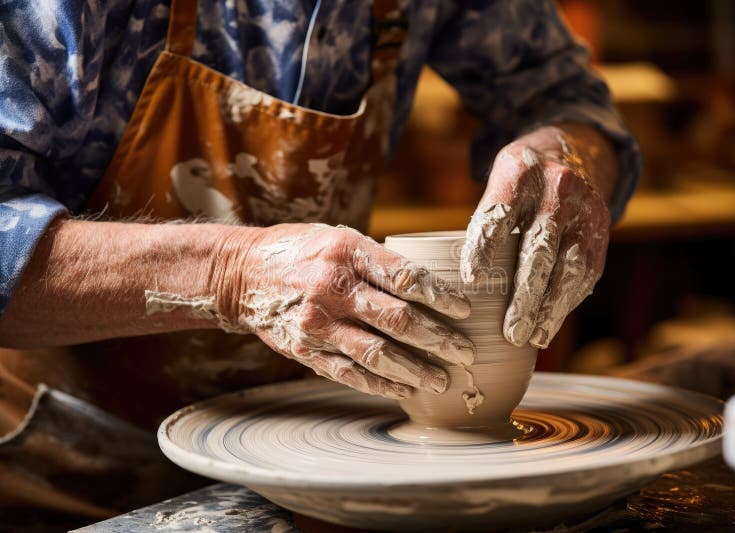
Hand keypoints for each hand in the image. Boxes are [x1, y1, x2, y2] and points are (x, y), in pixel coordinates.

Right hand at [218, 224, 475, 399]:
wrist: (242, 273)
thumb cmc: (300, 251)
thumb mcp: (338, 238)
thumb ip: (377, 260)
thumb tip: (429, 284)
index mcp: (348, 252)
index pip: (406, 278)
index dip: (441, 297)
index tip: (465, 310)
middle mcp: (333, 288)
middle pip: (399, 320)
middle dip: (439, 340)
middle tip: (464, 352)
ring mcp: (318, 323)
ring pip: (378, 354)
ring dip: (416, 370)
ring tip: (440, 381)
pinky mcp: (306, 350)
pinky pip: (351, 373)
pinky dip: (381, 384)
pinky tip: (404, 390)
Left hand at [460, 125, 615, 347]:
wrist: (575, 150)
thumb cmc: (523, 179)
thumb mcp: (500, 181)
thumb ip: (488, 221)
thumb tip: (468, 283)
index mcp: (520, 174)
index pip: (499, 215)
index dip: (484, 249)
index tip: (472, 281)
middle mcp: (558, 190)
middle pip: (539, 248)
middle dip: (525, 294)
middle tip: (510, 331)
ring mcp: (584, 212)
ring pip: (570, 267)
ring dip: (551, 308)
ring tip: (534, 338)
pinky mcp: (601, 232)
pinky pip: (585, 273)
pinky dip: (567, 302)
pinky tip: (550, 324)